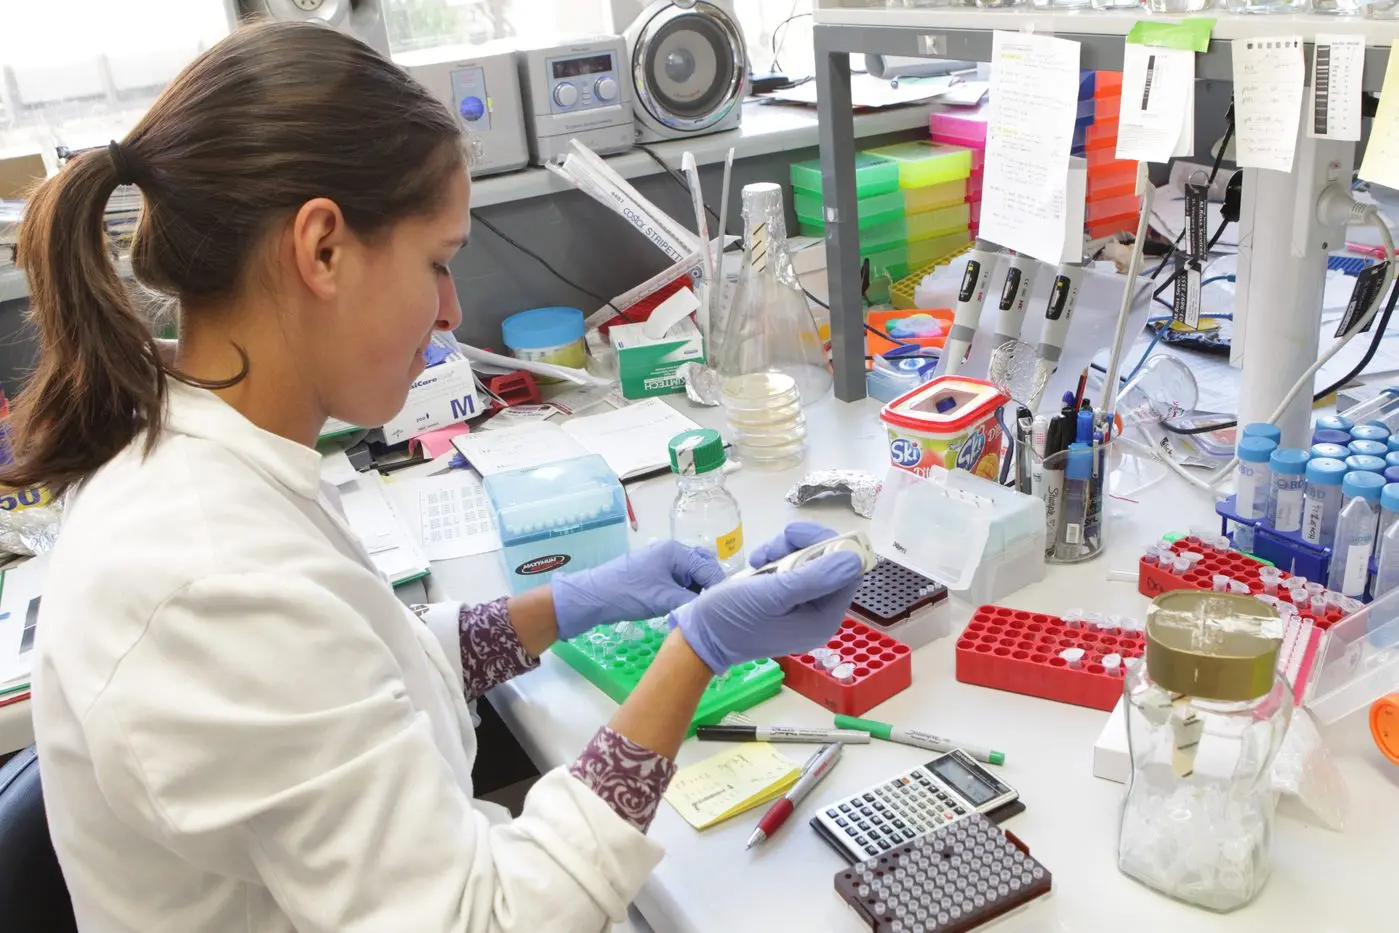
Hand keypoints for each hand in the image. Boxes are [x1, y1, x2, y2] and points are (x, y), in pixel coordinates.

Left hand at [552, 541, 725, 640]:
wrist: (593, 597)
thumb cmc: (629, 594)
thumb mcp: (665, 600)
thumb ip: (692, 601)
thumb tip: (712, 608)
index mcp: (675, 552)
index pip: (708, 567)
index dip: (718, 587)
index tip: (724, 608)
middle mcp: (670, 552)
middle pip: (701, 567)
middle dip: (709, 586)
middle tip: (713, 608)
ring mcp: (660, 561)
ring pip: (689, 575)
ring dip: (696, 591)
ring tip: (699, 610)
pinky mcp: (653, 573)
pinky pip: (677, 580)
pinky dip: (684, 592)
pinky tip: (684, 607)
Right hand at [671, 523, 865, 672]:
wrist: (699, 637)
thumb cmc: (732, 618)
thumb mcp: (772, 595)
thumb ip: (814, 578)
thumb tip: (854, 559)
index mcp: (823, 619)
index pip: (847, 572)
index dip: (829, 547)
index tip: (798, 537)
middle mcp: (818, 616)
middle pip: (829, 565)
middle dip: (802, 548)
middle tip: (774, 546)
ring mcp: (801, 611)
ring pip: (808, 564)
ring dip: (785, 552)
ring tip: (759, 559)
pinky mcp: (785, 604)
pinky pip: (792, 572)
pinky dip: (776, 562)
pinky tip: (757, 565)